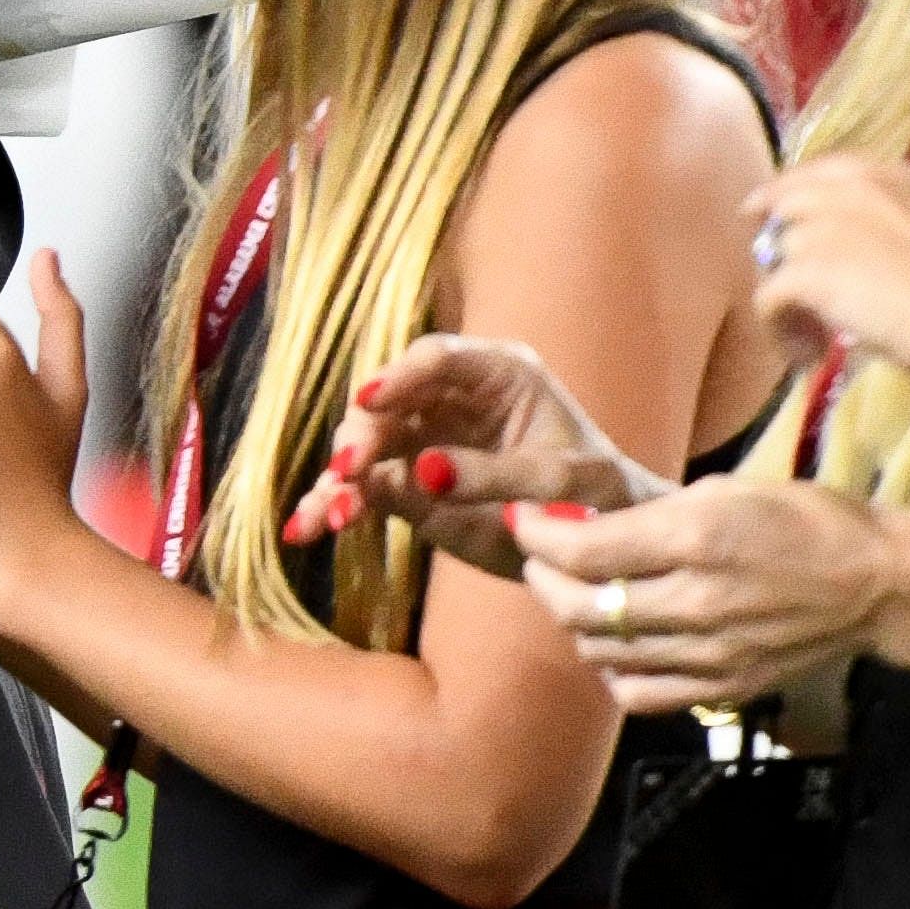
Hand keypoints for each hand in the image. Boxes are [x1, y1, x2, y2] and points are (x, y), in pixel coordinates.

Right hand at [310, 333, 665, 577]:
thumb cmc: (598, 498)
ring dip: (338, 479)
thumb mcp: (559, 482)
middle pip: (387, 402)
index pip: (436, 359)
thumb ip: (492, 473)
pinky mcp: (409, 484)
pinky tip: (306, 529)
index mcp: (498, 375)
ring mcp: (425, 441)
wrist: (603, 549)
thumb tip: (420, 471)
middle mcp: (452, 400)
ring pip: (364, 446)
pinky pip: (363, 490)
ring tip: (328, 516)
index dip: (398, 377)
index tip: (369, 401)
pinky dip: (335, 507)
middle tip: (348, 470)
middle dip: (361, 435)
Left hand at [513, 475, 897, 714]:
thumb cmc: (805, 519)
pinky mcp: (723, 688)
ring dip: (575, 623)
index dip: (539, 537)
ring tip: (580, 597)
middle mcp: (696, 602)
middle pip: (581, 607)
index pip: (584, 550)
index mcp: (696, 539)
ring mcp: (710, 654)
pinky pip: (640, 695)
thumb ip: (651, 514)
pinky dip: (613, 671)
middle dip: (544, 581)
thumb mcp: (725, 491)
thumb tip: (585, 523)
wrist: (878, 584)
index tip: (524, 524)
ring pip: (601, 652)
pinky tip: (618, 646)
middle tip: (542, 561)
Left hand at [751, 156, 909, 378]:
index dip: (792, 202)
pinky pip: (767, 300)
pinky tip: (809, 354)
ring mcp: (819, 229)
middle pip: (779, 207)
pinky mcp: (804, 272)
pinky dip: (781, 330)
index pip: (815, 175)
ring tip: (813, 333)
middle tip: (793, 285)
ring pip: (771, 257)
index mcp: (883, 175)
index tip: (782, 225)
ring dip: (787, 295)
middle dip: (778, 244)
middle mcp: (843, 189)